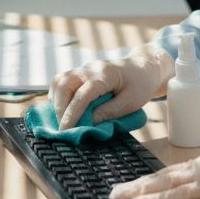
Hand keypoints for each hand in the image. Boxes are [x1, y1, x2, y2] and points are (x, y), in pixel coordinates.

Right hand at [51, 44, 173, 128]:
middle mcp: (90, 68)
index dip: (72, 114)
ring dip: (56, 102)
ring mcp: (84, 68)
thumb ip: (109, 112)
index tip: (66, 131)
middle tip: (63, 128)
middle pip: (64, 84)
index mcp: (105, 74)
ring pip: (59, 81)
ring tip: (62, 120)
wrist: (143, 67)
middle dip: (59, 108)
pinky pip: (61, 81)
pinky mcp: (80, 72)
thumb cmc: (140, 85)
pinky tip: (64, 110)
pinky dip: (58, 96)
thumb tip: (87, 123)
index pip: (82, 94)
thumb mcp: (131, 102)